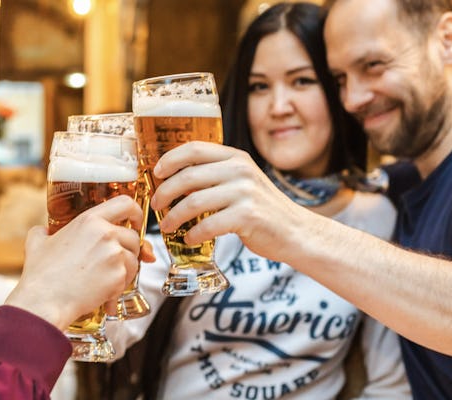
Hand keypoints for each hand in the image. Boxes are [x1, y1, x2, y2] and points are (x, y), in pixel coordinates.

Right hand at [6, 196, 142, 329]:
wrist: (45, 301)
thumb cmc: (40, 274)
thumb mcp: (37, 242)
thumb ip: (43, 231)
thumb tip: (43, 231)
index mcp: (89, 220)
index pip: (125, 203)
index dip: (135, 212)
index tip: (135, 221)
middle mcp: (105, 234)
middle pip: (133, 237)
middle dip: (128, 250)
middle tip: (114, 263)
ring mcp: (114, 255)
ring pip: (133, 259)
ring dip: (124, 271)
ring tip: (104, 281)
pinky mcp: (118, 276)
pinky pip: (128, 279)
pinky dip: (119, 289)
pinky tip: (104, 296)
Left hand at [150, 142, 310, 257]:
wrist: (295, 231)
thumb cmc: (263, 210)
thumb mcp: (242, 182)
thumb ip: (215, 177)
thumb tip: (176, 182)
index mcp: (236, 158)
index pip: (194, 149)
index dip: (170, 160)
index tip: (156, 173)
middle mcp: (240, 170)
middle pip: (187, 176)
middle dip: (165, 192)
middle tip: (156, 205)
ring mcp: (245, 192)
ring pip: (193, 202)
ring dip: (174, 217)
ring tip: (167, 226)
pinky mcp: (247, 216)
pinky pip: (208, 225)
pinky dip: (193, 234)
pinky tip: (190, 238)